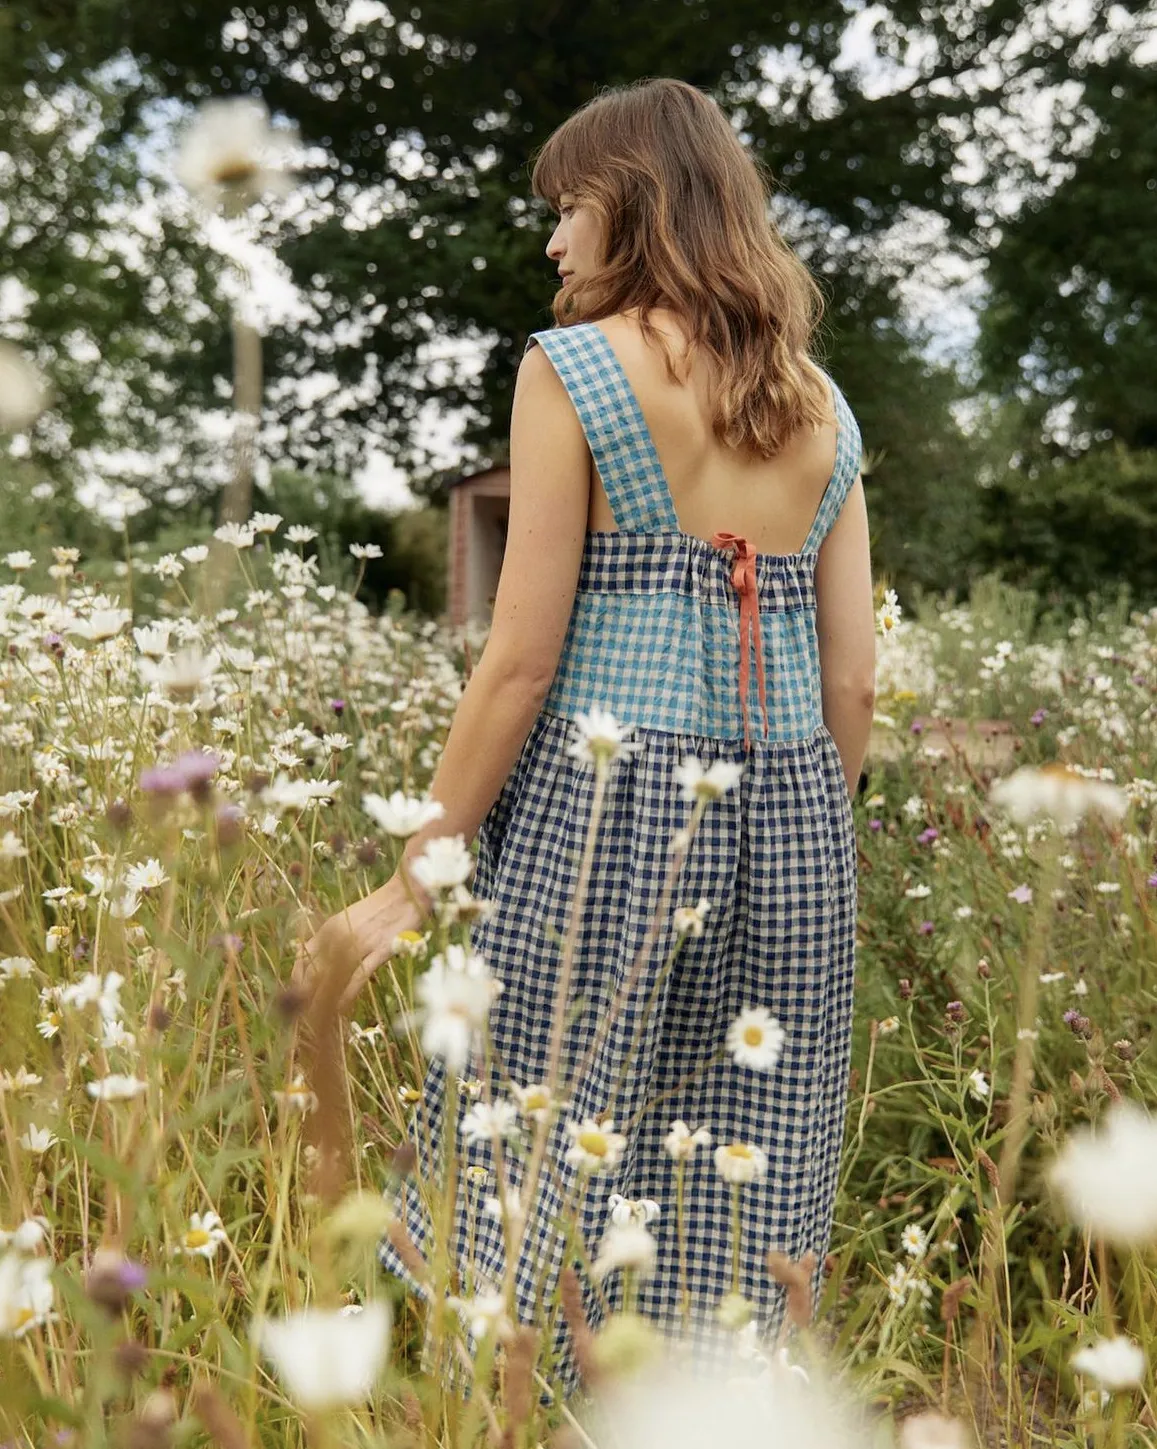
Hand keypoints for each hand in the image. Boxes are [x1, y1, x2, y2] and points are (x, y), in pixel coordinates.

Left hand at [292, 874, 429, 1013]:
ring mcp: (361, 943)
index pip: (303, 957)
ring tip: (317, 1019)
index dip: (296, 979)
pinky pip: (359, 977)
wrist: (407, 892)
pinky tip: (340, 1008)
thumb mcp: (349, 919)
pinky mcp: (380, 950)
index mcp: (331, 927)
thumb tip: (322, 959)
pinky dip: (347, 994)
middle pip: (314, 971)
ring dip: (323, 1000)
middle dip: (306, 995)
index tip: (295, 996)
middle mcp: (341, 935)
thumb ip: (335, 937)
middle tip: (303, 1015)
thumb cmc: (380, 907)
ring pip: (334, 977)